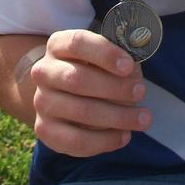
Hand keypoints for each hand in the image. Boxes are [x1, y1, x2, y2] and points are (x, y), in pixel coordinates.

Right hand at [30, 29, 151, 156]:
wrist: (61, 92)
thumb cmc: (94, 68)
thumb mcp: (106, 56)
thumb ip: (120, 60)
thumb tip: (134, 74)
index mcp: (58, 45)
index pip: (78, 43)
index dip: (105, 54)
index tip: (129, 66)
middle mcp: (44, 72)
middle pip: (77, 79)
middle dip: (114, 88)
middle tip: (141, 92)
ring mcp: (41, 101)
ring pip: (80, 111)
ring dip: (117, 116)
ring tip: (143, 118)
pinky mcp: (45, 130)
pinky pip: (76, 140)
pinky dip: (104, 140)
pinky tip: (125, 136)